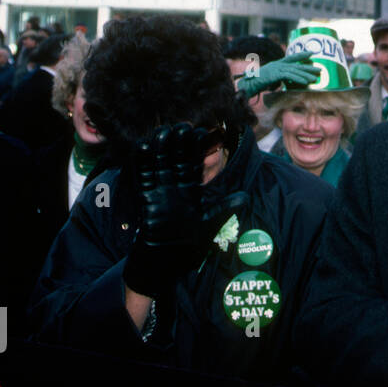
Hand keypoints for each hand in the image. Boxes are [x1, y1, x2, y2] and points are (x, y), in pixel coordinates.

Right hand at [123, 124, 248, 297]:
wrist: (166, 260)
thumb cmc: (189, 243)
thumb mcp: (210, 223)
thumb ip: (224, 207)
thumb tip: (245, 196)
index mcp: (190, 189)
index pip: (195, 164)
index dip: (199, 149)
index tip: (205, 134)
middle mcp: (174, 186)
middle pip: (175, 159)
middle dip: (179, 143)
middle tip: (185, 126)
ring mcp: (159, 190)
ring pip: (159, 163)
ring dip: (161, 147)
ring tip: (165, 130)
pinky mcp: (145, 198)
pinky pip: (142, 176)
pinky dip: (142, 162)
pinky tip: (144, 146)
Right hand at [236, 53, 320, 98]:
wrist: (248, 84)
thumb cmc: (258, 83)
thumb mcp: (271, 79)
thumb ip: (280, 79)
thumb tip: (289, 81)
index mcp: (277, 64)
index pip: (291, 58)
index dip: (301, 55)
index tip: (311, 53)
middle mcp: (277, 64)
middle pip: (296, 65)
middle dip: (308, 67)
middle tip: (320, 70)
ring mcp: (276, 68)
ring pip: (294, 71)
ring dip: (305, 75)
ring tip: (315, 79)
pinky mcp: (275, 74)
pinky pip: (289, 76)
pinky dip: (298, 79)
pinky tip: (305, 82)